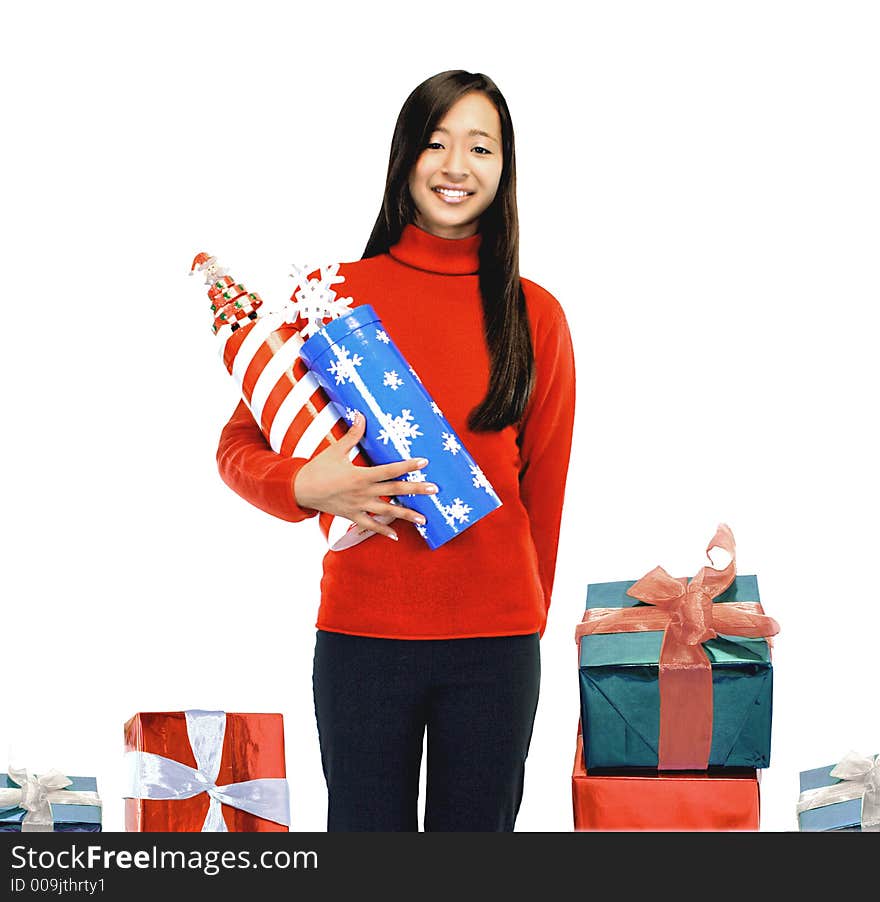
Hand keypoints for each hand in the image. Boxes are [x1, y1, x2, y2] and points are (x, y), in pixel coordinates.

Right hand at [293, 411, 436, 539]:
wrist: (299, 490)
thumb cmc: (318, 468)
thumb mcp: (336, 450)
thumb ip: (352, 434)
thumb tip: (360, 414)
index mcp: (361, 475)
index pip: (390, 470)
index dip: (408, 466)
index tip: (424, 462)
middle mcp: (363, 492)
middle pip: (395, 491)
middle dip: (416, 490)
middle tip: (434, 490)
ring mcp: (358, 506)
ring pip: (387, 512)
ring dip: (406, 515)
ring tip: (424, 519)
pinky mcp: (352, 516)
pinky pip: (370, 526)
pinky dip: (383, 531)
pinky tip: (397, 536)